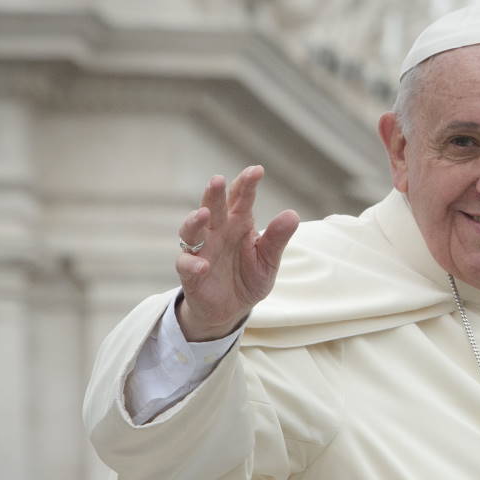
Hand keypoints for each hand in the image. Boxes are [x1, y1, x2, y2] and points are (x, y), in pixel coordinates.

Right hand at [175, 165, 298, 340]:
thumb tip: (292, 214)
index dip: (246, 184)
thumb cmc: (249, 277)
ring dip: (195, 221)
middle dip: (214, 193)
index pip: (240, 198)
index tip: (256, 171)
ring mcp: (201, 250)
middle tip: (218, 180)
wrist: (232, 309)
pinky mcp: (191, 273)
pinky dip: (193, 264)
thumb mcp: (268, 260)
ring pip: (192, 230)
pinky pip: (187, 264)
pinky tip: (204, 265)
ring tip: (204, 214)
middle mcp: (217, 232)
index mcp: (238, 224)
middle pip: (213, 207)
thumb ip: (277, 239)